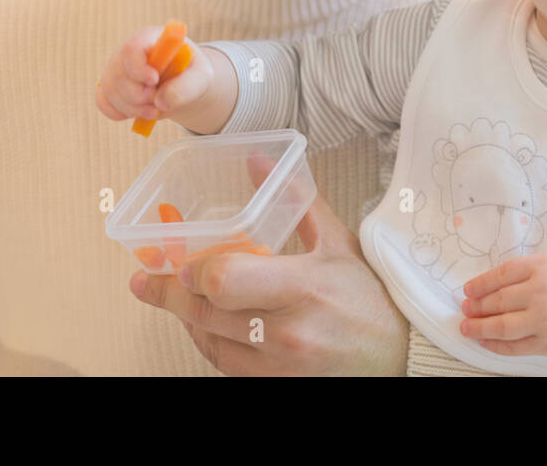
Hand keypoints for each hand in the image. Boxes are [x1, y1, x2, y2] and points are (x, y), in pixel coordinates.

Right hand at [95, 25, 219, 129]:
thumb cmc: (192, 74)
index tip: (155, 81)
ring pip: (110, 91)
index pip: (132, 49)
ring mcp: (114, 68)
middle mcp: (126, 51)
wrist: (183, 83)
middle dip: (139, 96)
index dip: (139, 69)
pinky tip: (137, 112)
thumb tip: (160, 101)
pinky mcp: (108, 86)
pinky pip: (103, 102)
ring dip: (133, 109)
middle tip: (159, 103)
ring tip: (155, 110)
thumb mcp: (201, 77)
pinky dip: (119, 113)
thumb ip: (186, 86)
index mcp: (150, 39)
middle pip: (119, 75)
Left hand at [127, 185, 409, 374]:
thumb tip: (257, 159)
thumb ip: (296, 198)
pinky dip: (208, 341)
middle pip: (206, 313)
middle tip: (147, 279)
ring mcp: (279, 367)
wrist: (399, 359)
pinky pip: (225, 364)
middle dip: (169, 294)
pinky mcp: (274, 386)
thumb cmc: (371, 300)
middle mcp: (288, 333)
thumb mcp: (338, 242)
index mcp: (304, 288)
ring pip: (209, 341)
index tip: (180, 258)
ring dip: (185, 318)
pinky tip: (203, 323)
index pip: (225, 281)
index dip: (193, 270)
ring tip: (170, 296)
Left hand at [458, 250, 546, 355]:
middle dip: (476, 307)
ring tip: (466, 327)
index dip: (480, 284)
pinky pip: (515, 347)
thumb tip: (489, 283)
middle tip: (464, 308)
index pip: (500, 275)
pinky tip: (485, 341)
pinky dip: (496, 345)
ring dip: (479, 328)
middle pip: (498, 301)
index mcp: (541, 268)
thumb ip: (524, 269)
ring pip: (502, 327)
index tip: (467, 290)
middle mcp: (541, 294)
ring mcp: (544, 321)